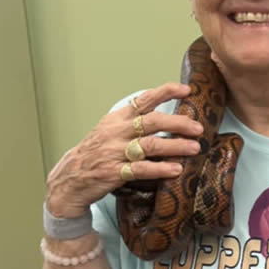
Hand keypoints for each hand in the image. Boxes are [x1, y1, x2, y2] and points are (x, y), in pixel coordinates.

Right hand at [45, 84, 203, 218]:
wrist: (70, 178)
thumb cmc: (95, 153)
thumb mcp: (110, 130)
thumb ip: (134, 122)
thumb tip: (167, 117)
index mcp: (117, 119)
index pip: (143, 100)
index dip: (165, 92)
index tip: (186, 90)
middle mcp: (117, 132)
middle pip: (152, 122)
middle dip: (178, 123)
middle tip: (198, 128)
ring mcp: (115, 152)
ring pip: (150, 145)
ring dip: (175, 146)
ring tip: (194, 148)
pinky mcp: (114, 173)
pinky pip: (141, 169)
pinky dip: (160, 169)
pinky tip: (176, 169)